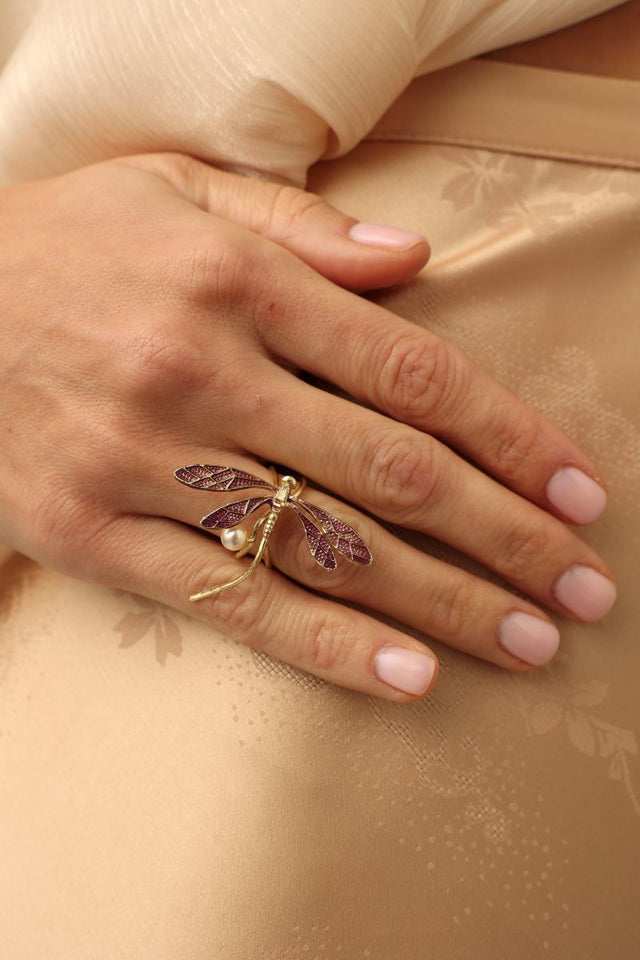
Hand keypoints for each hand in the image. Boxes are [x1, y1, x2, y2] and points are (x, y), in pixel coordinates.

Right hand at [0, 154, 614, 700]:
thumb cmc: (64, 245)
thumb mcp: (174, 194)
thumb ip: (300, 228)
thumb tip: (416, 259)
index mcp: (237, 282)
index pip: (413, 370)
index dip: (511, 436)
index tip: (577, 492)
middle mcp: (201, 371)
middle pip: (391, 472)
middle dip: (505, 537)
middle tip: (584, 592)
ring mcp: (144, 460)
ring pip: (324, 547)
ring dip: (441, 604)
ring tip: (527, 644)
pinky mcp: (92, 533)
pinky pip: (227, 599)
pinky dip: (323, 645)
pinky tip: (406, 676)